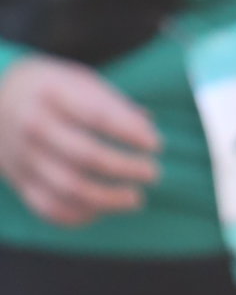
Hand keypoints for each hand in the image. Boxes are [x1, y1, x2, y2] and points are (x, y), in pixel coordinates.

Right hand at [0, 56, 162, 224]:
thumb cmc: (51, 89)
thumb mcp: (78, 80)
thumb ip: (113, 103)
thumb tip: (148, 127)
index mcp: (52, 94)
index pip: (98, 116)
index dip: (131, 133)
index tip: (157, 144)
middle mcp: (34, 126)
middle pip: (87, 155)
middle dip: (126, 168)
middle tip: (153, 172)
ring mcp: (24, 157)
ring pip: (70, 188)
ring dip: (109, 199)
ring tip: (136, 198)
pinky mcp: (20, 182)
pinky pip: (50, 208)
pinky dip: (80, 215)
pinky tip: (103, 210)